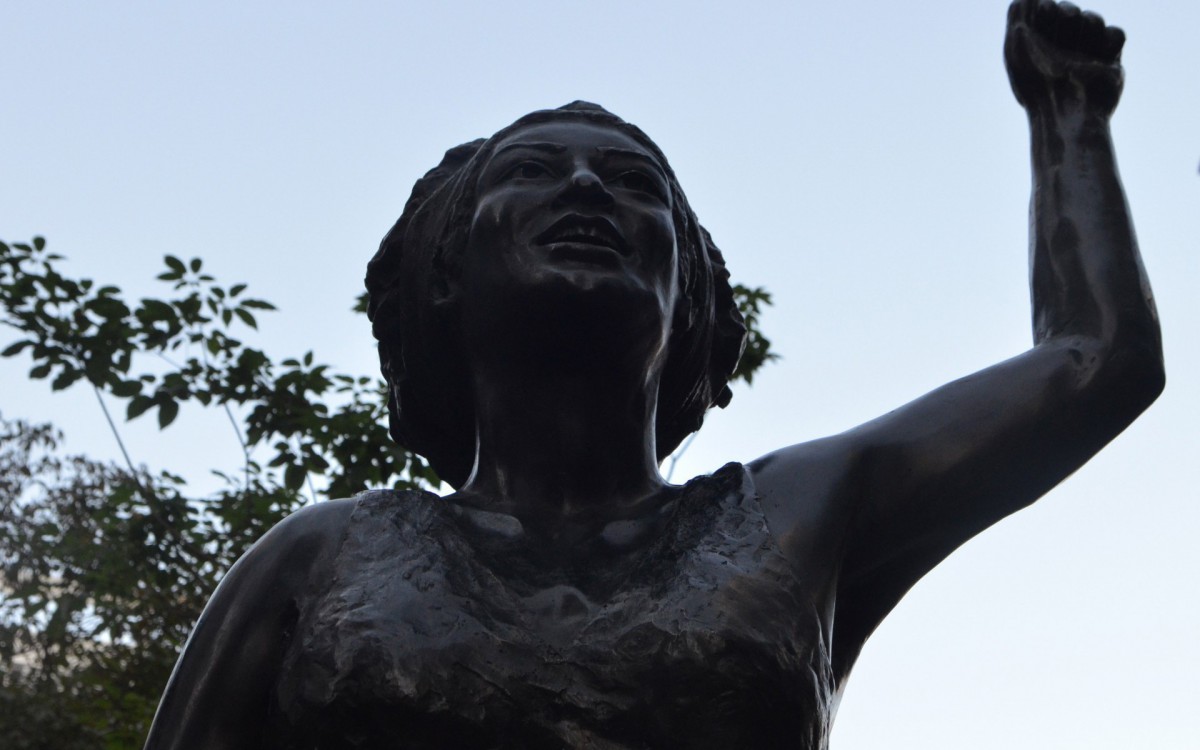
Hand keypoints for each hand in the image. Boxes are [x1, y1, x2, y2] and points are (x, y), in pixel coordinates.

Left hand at [1005, 0, 1124, 115]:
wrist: (1066, 110)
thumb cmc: (1035, 82)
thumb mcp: (1016, 47)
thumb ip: (1019, 14)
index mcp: (1037, 44)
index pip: (1047, 7)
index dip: (1046, 11)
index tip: (1040, 21)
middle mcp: (1061, 47)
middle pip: (1070, 10)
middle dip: (1066, 19)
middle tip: (1059, 43)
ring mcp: (1086, 53)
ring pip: (1093, 18)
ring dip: (1086, 29)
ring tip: (1077, 55)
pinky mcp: (1109, 60)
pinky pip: (1116, 33)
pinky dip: (1108, 40)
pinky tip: (1098, 59)